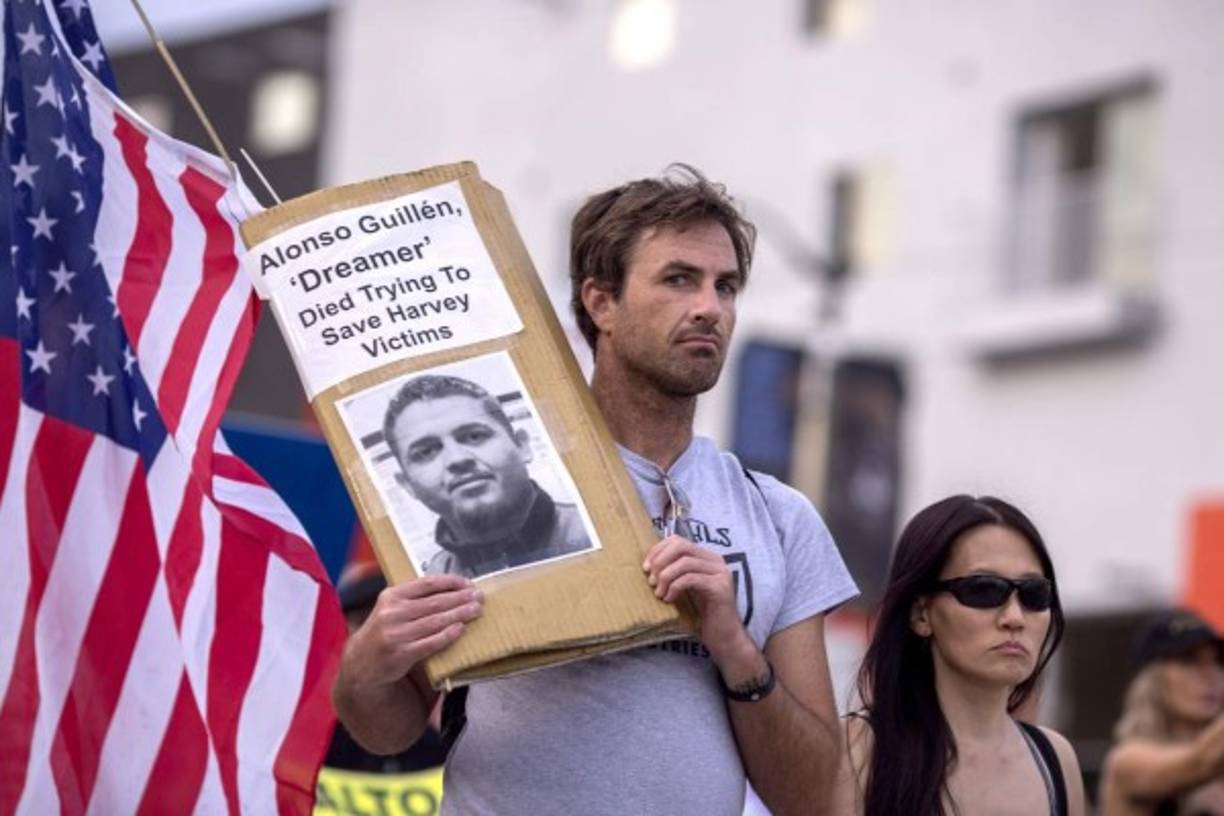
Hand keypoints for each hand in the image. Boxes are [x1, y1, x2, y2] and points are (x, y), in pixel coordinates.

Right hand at [342, 574, 482, 690]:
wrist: (362, 662)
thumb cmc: (384, 631)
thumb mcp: (391, 608)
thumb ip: (413, 598)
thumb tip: (450, 588)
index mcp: (391, 596)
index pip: (427, 583)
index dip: (450, 582)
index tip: (468, 583)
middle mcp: (392, 613)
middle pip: (435, 602)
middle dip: (460, 598)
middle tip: (478, 596)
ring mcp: (396, 634)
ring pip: (435, 621)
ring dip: (459, 614)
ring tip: (475, 610)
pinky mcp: (401, 653)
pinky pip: (430, 642)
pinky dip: (447, 635)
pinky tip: (460, 629)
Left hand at [643, 535, 751, 667]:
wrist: (724, 636)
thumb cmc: (702, 614)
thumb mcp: (686, 588)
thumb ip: (675, 573)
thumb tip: (649, 564)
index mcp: (707, 557)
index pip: (678, 540)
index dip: (658, 551)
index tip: (646, 568)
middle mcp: (716, 561)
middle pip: (681, 546)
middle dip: (660, 561)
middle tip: (651, 581)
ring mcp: (720, 573)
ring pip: (684, 562)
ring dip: (665, 577)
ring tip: (659, 593)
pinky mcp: (720, 587)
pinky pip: (690, 579)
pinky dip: (675, 587)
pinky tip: (669, 599)